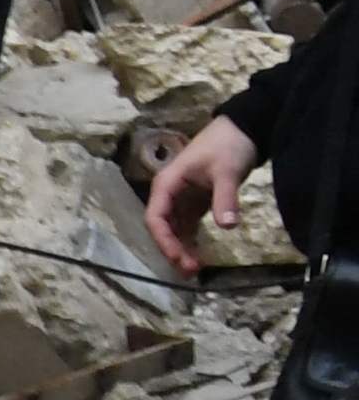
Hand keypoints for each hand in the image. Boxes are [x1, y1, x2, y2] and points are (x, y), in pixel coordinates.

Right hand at [146, 115, 256, 279]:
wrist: (244, 128)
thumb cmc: (228, 145)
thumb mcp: (227, 171)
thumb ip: (224, 198)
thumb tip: (227, 227)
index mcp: (167, 184)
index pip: (156, 217)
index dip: (164, 240)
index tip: (178, 258)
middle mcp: (169, 194)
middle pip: (163, 228)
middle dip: (173, 250)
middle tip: (190, 270)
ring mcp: (182, 199)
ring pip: (175, 230)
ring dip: (182, 249)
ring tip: (195, 269)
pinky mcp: (196, 202)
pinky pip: (189, 227)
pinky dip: (192, 241)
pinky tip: (201, 256)